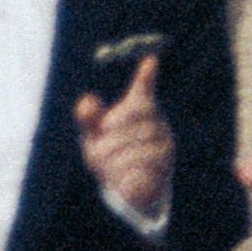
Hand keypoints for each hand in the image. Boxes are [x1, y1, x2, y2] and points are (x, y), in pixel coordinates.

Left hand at [73, 54, 173, 219]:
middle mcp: (156, 123)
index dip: (145, 76)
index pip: (143, 89)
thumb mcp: (94, 136)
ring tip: (109, 169)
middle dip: (106, 142)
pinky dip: (125, 179)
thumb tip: (86, 101)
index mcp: (140, 109)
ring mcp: (164, 146)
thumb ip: (88, 118)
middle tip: (98, 152)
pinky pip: (141, 173)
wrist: (133, 189)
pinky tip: (121, 181)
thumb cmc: (111, 155)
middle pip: (126, 124)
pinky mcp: (165, 169)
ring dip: (113, 164)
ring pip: (133, 152)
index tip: (149, 61)